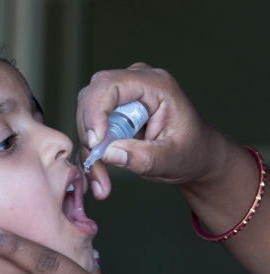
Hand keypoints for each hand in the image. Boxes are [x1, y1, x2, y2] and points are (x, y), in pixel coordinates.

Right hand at [77, 62, 225, 198]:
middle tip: (97, 165)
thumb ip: (144, 157)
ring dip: (88, 150)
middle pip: (91, 98)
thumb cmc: (191, 152)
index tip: (96, 143)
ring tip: (101, 181)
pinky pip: (90, 132)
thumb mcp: (173, 158)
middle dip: (88, 133)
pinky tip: (99, 178)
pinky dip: (90, 155)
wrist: (194, 157)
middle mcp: (134, 84)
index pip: (110, 84)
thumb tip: (108, 153)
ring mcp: (121, 98)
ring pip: (86, 117)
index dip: (96, 111)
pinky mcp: (112, 114)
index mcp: (155, 84)